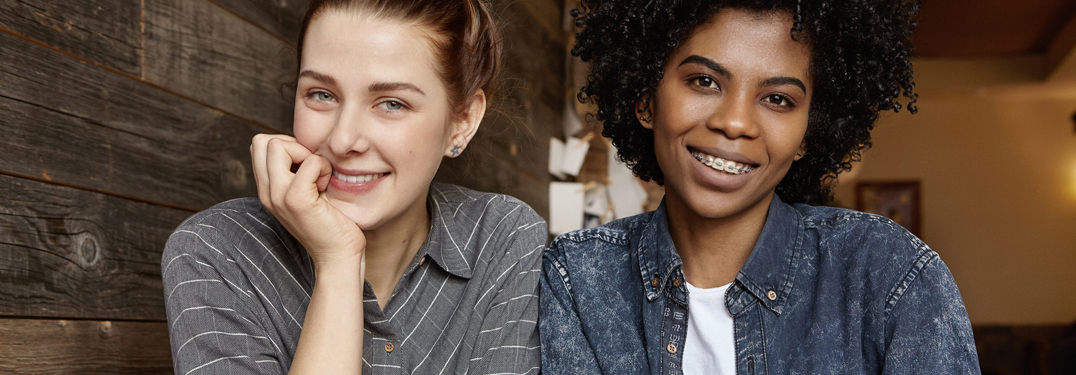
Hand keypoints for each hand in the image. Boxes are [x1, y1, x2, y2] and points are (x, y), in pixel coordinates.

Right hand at [250, 134, 365, 267]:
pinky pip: (310, 161)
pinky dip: (323, 168)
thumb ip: (296, 172)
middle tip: (311, 169)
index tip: (305, 166)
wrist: (339, 256)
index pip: (259, 146)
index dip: (286, 146)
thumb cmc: (331, 222)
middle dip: (291, 145)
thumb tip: (301, 144)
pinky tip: (327, 187)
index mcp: (268, 190)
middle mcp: (267, 192)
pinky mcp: (297, 200)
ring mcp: (278, 196)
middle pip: (261, 141)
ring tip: (318, 179)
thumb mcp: (306, 193)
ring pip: (277, 145)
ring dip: (306, 155)